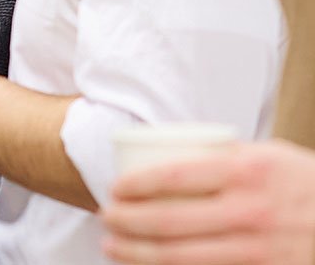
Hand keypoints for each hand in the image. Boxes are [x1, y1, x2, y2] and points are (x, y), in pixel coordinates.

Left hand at [102, 139, 314, 264]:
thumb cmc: (304, 183)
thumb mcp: (269, 156)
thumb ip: (224, 154)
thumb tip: (168, 148)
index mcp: (246, 171)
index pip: (174, 176)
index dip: (135, 185)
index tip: (115, 189)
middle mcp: (251, 212)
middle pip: (169, 221)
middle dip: (125, 222)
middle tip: (106, 217)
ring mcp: (259, 249)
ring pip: (182, 257)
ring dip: (138, 254)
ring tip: (113, 247)